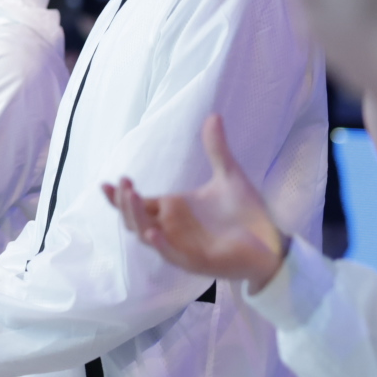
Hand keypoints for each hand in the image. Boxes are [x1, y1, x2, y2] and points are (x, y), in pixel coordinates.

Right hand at [104, 115, 287, 286]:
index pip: (136, 204)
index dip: (117, 195)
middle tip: (123, 183)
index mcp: (172, 210)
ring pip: (146, 235)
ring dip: (136, 218)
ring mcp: (180, 246)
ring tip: (131, 196)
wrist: (272, 243)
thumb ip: (217, 149)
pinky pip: (172, 254)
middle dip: (123, 202)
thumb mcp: (229, 176)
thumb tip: (213, 116)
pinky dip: (160, 244)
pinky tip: (152, 232)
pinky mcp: (196, 261)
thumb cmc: (247, 214)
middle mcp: (171, 228)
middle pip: (134, 219)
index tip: (104, 182)